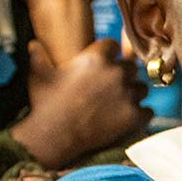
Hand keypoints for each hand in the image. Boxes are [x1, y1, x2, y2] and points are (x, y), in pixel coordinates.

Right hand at [12, 38, 150, 168]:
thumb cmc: (45, 105)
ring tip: (117, 104)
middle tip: (110, 88)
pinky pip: (147, 110)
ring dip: (132, 94)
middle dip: (122, 75)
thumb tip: (34, 44)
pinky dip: (139, 115)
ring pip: (141, 88)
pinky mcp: (135, 115)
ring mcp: (128, 94)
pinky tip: (125, 119)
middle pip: (130, 67)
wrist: (54, 136)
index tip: (102, 65)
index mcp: (96, 58)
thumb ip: (40, 58)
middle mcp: (116, 72)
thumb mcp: (39, 77)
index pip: (113, 46)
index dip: (108, 55)